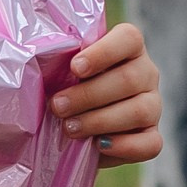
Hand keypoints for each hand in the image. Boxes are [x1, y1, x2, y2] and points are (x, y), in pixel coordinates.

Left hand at [52, 21, 160, 165]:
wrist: (71, 123)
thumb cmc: (63, 85)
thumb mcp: (59, 67)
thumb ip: (56, 59)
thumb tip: (34, 59)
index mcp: (128, 47)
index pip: (129, 39)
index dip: (103, 53)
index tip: (75, 67)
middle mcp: (146, 73)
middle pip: (129, 79)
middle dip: (89, 95)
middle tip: (58, 106)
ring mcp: (153, 105)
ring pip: (140, 111)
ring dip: (100, 121)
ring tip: (70, 128)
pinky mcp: (151, 136)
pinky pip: (150, 144)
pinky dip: (125, 147)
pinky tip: (98, 145)